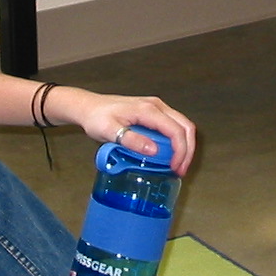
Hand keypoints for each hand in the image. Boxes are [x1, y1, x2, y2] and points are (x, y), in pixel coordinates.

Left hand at [58, 88, 197, 173]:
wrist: (88, 107)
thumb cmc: (96, 117)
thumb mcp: (109, 131)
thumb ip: (131, 140)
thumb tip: (154, 151)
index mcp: (148, 110)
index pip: (175, 130)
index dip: (180, 151)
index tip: (176, 168)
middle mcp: (156, 106)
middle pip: (185, 126)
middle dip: (187, 150)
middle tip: (181, 170)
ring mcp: (156, 107)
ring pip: (181, 125)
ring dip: (184, 146)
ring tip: (177, 165)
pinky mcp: (153, 112)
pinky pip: (173, 125)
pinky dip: (177, 141)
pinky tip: (170, 155)